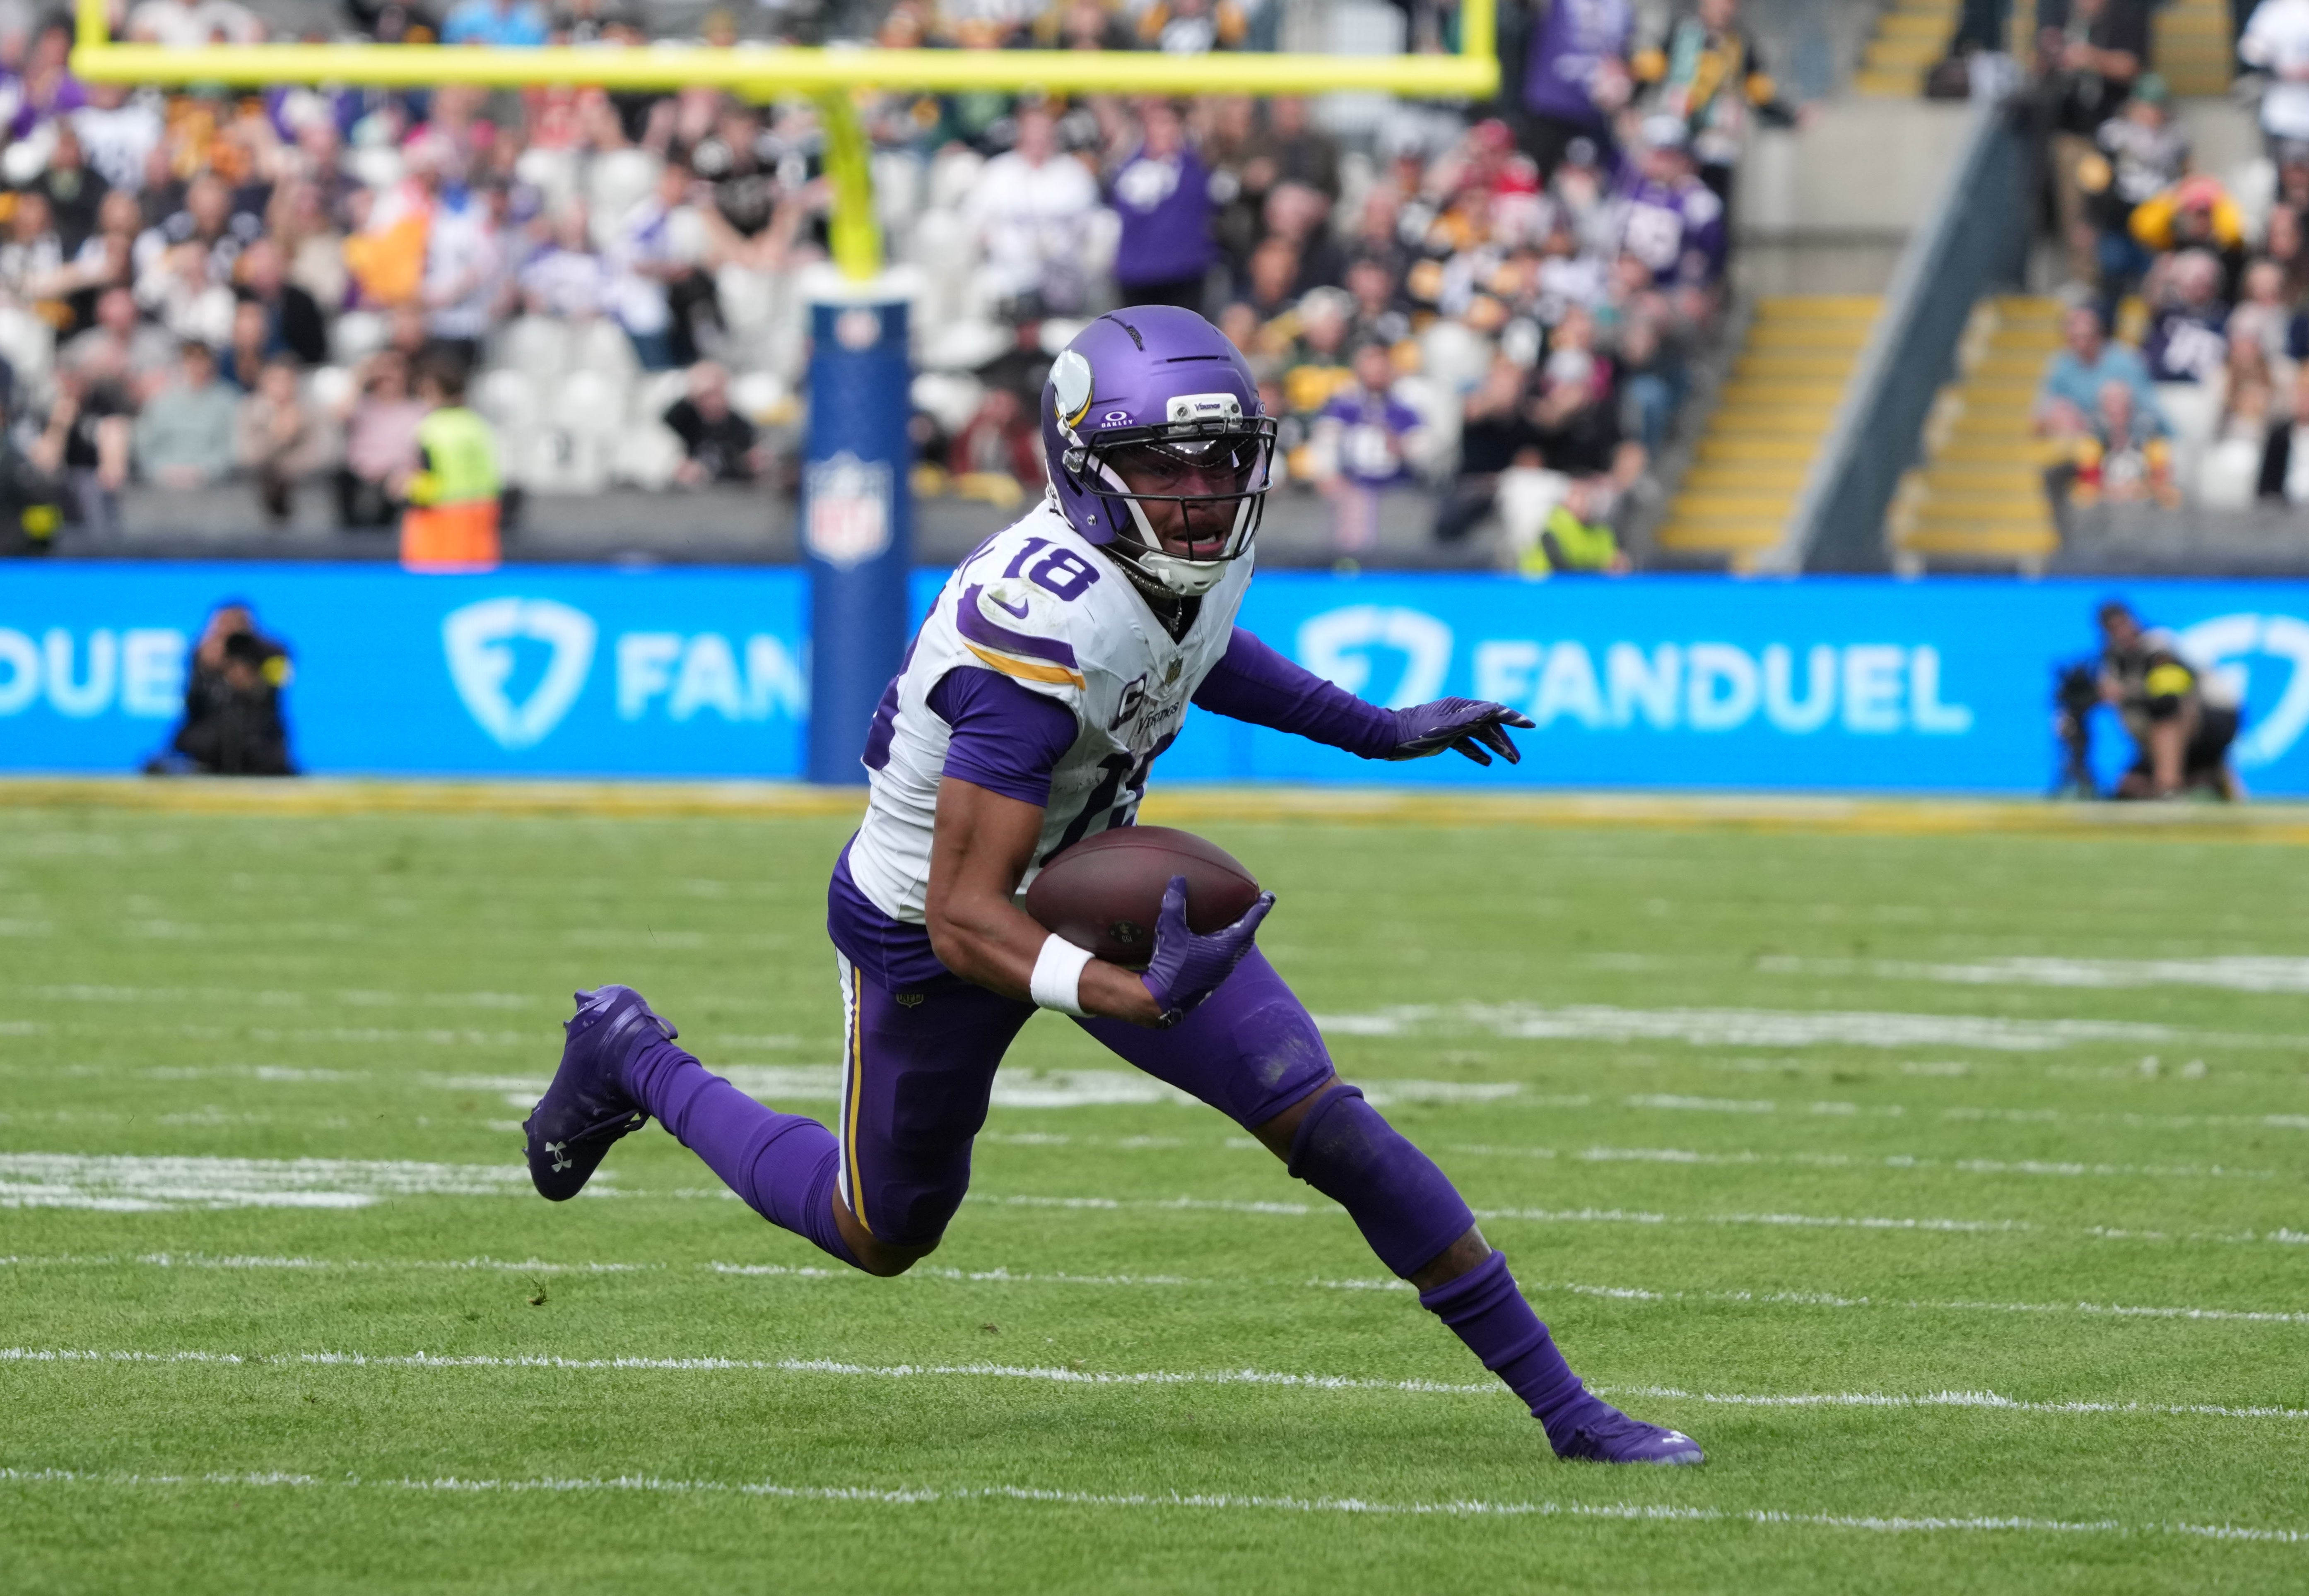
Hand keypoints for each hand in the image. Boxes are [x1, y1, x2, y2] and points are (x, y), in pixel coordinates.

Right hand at [1138, 876, 1272, 1027]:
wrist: (1162, 1001)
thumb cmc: (1171, 965)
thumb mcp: (1171, 932)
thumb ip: (1175, 905)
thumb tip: (1178, 880)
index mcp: (1226, 948)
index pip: (1250, 922)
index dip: (1260, 908)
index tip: (1270, 896)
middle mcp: (1228, 961)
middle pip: (1246, 937)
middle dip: (1250, 922)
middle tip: (1253, 908)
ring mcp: (1219, 973)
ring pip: (1236, 951)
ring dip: (1238, 936)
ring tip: (1234, 925)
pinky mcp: (1209, 981)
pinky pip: (1224, 959)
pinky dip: (1224, 947)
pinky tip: (1211, 945)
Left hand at [1385, 698, 1535, 764]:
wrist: (1390, 738)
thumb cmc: (1417, 731)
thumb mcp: (1447, 726)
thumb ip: (1472, 718)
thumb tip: (1496, 707)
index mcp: (1462, 707)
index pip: (1494, 711)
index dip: (1514, 718)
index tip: (1531, 724)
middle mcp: (1459, 714)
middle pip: (1489, 726)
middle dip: (1506, 741)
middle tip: (1517, 759)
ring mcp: (1452, 726)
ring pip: (1480, 736)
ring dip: (1496, 747)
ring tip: (1511, 761)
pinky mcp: (1444, 738)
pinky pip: (1466, 745)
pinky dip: (1478, 752)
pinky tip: (1488, 762)